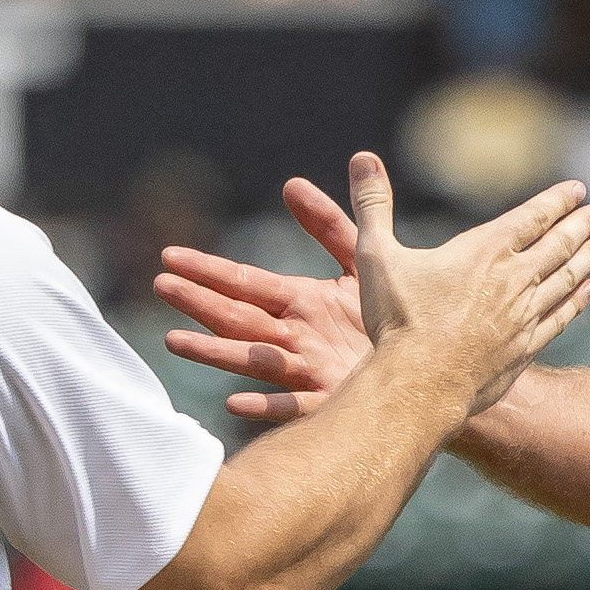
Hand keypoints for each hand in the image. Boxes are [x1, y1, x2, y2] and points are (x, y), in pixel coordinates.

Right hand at [153, 175, 377, 422]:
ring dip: (214, 351)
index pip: (245, 282)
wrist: (429, 368)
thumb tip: (291, 183)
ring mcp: (309, 371)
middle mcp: (296, 337)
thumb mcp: (362, 262)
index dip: (209, 270)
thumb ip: (331, 225)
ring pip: (253, 360)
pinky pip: (293, 406)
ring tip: (173, 340)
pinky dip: (264, 405)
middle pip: (238, 317)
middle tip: (160, 286)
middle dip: (199, 301)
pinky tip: (233, 402)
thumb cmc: (393, 320)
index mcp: (299, 303)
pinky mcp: (332, 400)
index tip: (170, 256)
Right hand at [352, 155, 589, 423]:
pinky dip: (577, 301)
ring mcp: (524, 316)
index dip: (557, 202)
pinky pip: (560, 318)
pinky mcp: (526, 348)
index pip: (532, 217)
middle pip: (559, 244)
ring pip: (567, 278)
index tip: (580, 190)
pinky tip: (589, 290)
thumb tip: (362, 157)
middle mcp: (513, 279)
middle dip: (585, 224)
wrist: (420, 385)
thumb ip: (373, 205)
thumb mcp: (376, 255)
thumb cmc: (397, 321)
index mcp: (484, 251)